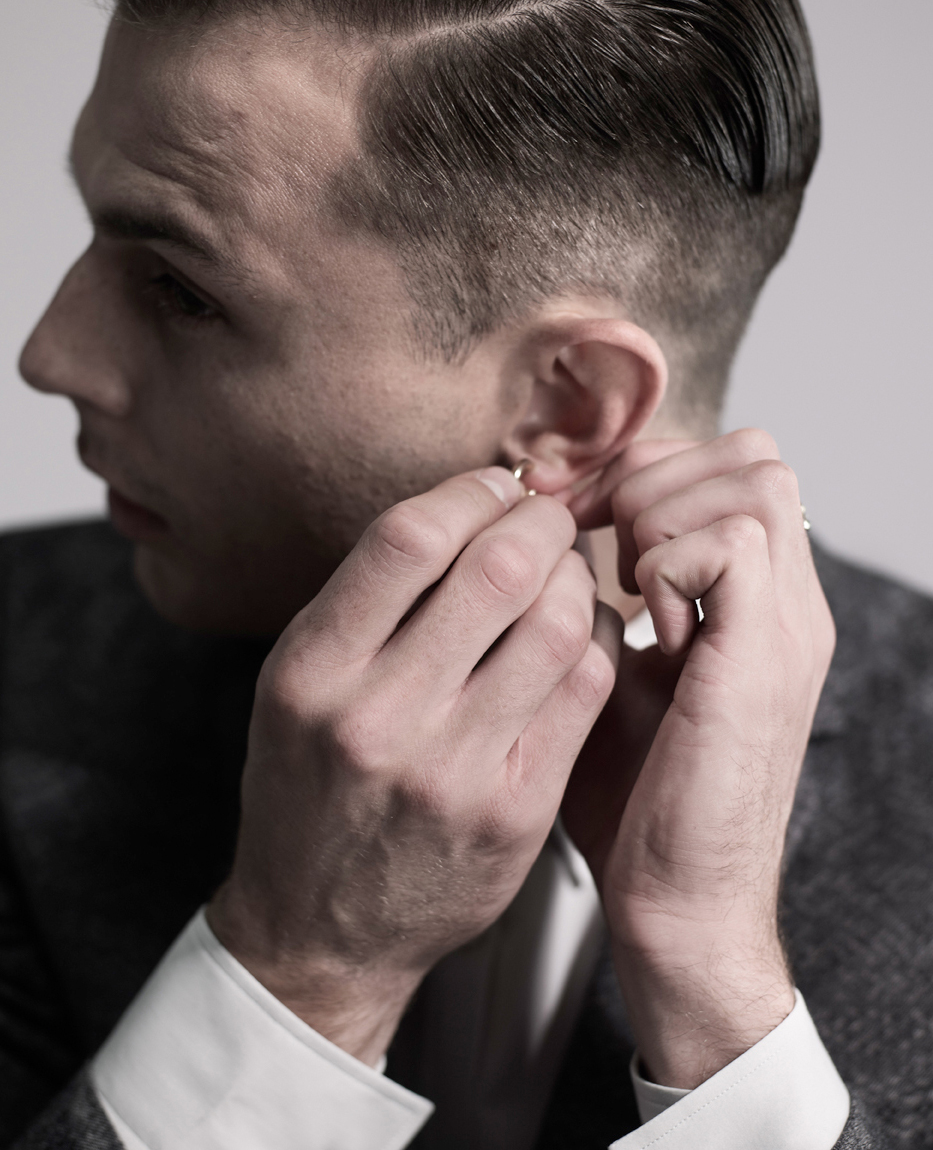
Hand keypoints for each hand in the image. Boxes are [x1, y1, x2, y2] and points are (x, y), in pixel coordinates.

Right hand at [208, 467, 620, 1064]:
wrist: (323, 928)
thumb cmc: (311, 789)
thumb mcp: (298, 683)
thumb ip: (369, 598)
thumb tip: (468, 505)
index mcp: (313, 670)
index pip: (409, 537)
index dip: (471, 491)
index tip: (495, 486)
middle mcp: (379, 718)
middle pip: (499, 568)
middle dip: (541, 521)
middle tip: (547, 518)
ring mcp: (455, 769)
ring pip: (558, 622)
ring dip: (576, 577)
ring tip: (565, 573)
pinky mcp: (517, 809)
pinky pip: (586, 687)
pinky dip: (597, 638)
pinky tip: (581, 632)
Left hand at [563, 430, 834, 1087]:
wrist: (677, 903)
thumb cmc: (637, 796)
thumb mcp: (619, 671)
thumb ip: (608, 598)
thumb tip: (557, 529)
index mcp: (758, 602)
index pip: (729, 463)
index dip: (646, 468)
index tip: (575, 511)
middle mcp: (788, 603)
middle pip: (753, 453)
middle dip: (654, 476)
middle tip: (597, 543)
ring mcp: (786, 627)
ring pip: (752, 479)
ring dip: (664, 516)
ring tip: (625, 588)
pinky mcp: (764, 659)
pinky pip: (730, 544)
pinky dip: (668, 566)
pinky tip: (644, 629)